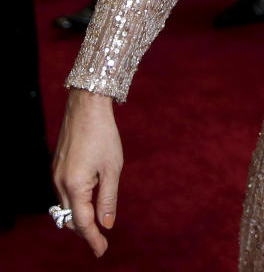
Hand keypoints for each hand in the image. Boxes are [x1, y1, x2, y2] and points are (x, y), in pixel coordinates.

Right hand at [52, 89, 122, 257]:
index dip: (92, 238)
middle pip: (70, 218)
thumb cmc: (104, 135)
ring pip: (65, 206)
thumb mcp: (113, 167)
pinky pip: (64, 193)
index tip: (102, 250)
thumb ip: (108, 198)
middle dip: (84, 231)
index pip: (82, 222)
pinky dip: (74, 202)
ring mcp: (56, 175)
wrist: (86, 108)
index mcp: (75, 185)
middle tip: (100, 241)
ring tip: (95, 225)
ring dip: (79, 217)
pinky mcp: (57, 167)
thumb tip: (107, 223)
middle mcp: (60, 183)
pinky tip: (86, 202)